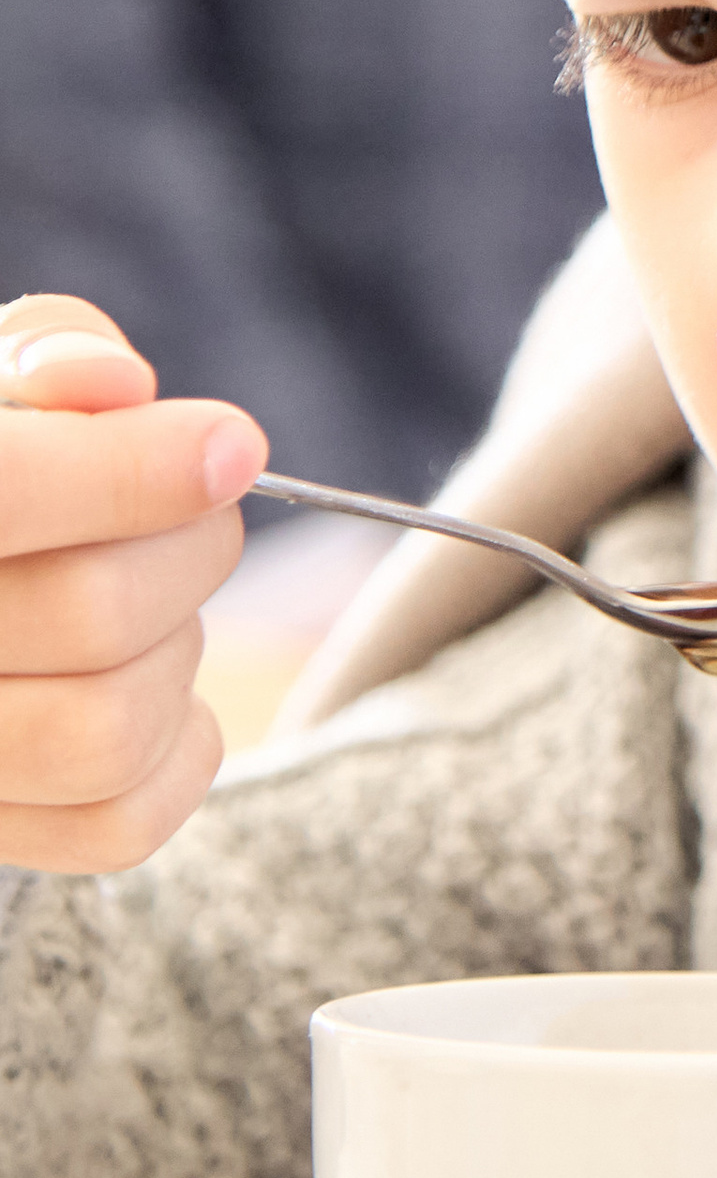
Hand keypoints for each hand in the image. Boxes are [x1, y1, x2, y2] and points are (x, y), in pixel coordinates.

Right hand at [0, 296, 264, 871]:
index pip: (6, 492)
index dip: (133, 470)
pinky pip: (123, 824)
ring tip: (150, 597)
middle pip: (91, 613)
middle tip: (193, 511)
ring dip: (179, 649)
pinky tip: (153, 680)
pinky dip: (180, 747)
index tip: (232, 444)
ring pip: (111, 728)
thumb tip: (115, 383)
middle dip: (189, 546)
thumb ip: (43, 353)